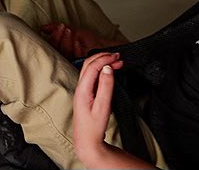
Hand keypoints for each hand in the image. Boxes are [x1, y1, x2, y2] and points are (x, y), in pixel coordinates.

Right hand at [40, 22, 119, 59]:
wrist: (107, 49)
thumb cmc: (93, 42)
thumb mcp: (74, 32)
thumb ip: (58, 29)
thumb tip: (43, 28)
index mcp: (64, 51)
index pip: (53, 45)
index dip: (54, 36)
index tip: (58, 27)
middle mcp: (68, 58)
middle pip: (56, 50)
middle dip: (58, 37)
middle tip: (62, 28)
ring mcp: (75, 63)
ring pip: (65, 53)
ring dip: (66, 40)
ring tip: (68, 30)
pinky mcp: (83, 66)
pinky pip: (76, 58)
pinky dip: (75, 48)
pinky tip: (77, 41)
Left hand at [72, 52, 149, 168]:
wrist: (86, 141)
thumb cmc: (93, 127)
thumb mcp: (103, 107)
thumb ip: (105, 86)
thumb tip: (107, 69)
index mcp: (82, 90)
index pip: (92, 67)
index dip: (104, 59)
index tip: (117, 57)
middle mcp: (80, 88)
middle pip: (88, 64)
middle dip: (103, 57)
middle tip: (118, 57)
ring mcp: (81, 91)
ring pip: (89, 69)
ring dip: (102, 62)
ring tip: (116, 61)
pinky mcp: (85, 94)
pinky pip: (91, 76)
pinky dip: (101, 69)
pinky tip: (109, 71)